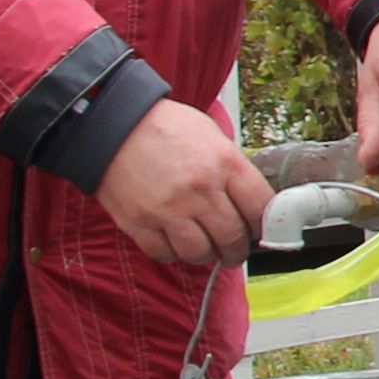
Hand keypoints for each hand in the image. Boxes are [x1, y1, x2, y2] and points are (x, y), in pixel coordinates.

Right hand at [94, 97, 277, 266]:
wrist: (114, 124)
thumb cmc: (166, 127)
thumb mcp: (212, 135)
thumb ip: (233, 169)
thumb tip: (252, 201)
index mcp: (224, 164)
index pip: (261, 210)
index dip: (264, 225)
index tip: (260, 229)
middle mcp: (200, 190)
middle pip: (233, 239)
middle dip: (237, 250)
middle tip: (234, 249)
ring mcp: (169, 209)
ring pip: (200, 253)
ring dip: (206, 254)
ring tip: (204, 245)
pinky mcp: (141, 223)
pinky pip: (166, 255)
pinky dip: (173, 253)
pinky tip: (174, 240)